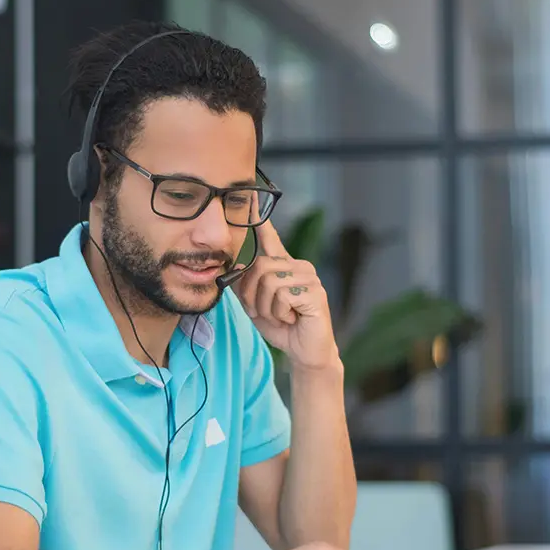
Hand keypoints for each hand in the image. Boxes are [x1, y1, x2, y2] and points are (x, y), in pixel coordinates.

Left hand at [235, 219, 338, 371]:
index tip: (252, 197)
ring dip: (267, 307)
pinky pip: (282, 296)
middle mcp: (299, 266)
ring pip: (269, 282)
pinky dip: (280, 313)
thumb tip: (234, 270)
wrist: (305, 351)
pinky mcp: (315, 293)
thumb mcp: (256, 306)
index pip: (271, 239)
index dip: (261, 220)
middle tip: (264, 312)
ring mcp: (309, 278)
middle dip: (253, 296)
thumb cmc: (283, 327)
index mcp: (284, 267)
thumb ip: (244, 287)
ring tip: (281, 316)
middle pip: (260, 267)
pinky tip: (292, 318)